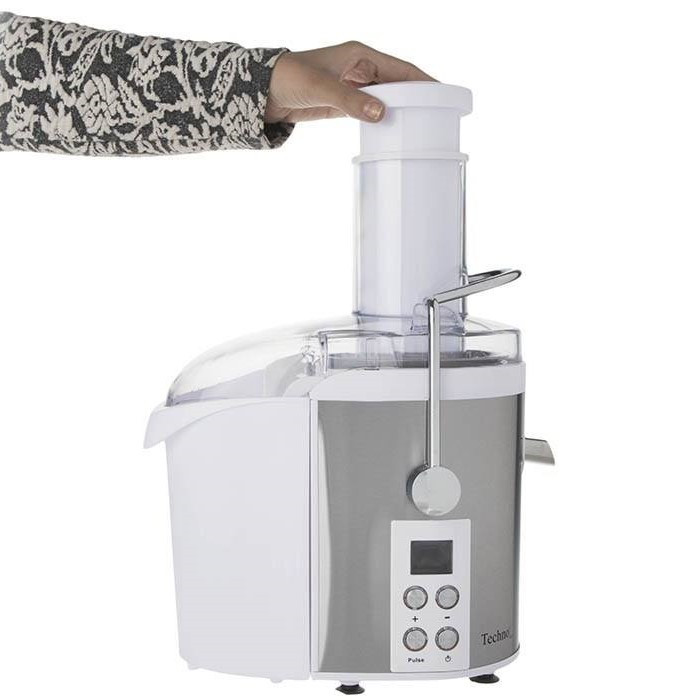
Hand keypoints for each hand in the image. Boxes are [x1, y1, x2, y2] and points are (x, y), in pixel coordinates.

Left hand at [265, 41, 433, 123]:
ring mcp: (354, 86)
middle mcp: (360, 68)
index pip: (402, 68)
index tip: (444, 94)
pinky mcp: (345, 103)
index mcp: (360, 55)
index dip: (424, 81)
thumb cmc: (289, 78)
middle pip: (398, 83)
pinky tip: (393, 130)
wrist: (263, 92)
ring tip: (421, 126)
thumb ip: (351, 101)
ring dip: (401, 110)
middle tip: (437, 116)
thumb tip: (381, 114)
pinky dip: (383, 119)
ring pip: (386, 98)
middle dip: (418, 98)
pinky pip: (372, 109)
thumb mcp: (321, 88)